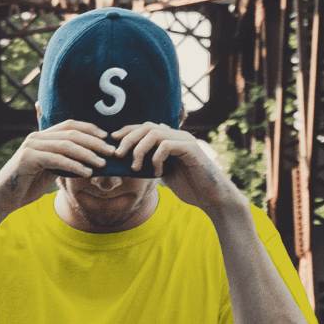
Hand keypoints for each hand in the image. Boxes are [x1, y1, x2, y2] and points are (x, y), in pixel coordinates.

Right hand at [0, 119, 115, 214]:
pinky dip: (74, 165)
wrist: (3, 198)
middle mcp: (37, 137)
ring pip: (66, 145)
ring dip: (87, 154)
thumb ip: (63, 163)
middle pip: (71, 133)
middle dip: (94, 142)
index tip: (108, 138)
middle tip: (111, 151)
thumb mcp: (49, 172)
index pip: (70, 125)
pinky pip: (57, 159)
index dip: (91, 129)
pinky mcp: (28, 158)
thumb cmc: (27, 186)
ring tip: (102, 163)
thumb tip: (86, 162)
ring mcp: (32, 146)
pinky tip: (87, 172)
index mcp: (42, 136)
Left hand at [109, 121, 243, 211]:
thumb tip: (129, 164)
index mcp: (170, 139)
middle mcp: (177, 135)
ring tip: (135, 166)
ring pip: (154, 133)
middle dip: (128, 139)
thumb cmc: (190, 187)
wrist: (211, 197)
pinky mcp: (190, 149)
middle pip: (146, 126)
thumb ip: (151, 164)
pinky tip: (157, 172)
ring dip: (139, 149)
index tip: (112, 142)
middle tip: (118, 154)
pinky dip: (156, 158)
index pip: (144, 127)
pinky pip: (166, 145)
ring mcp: (185, 140)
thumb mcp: (164, 174)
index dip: (127, 132)